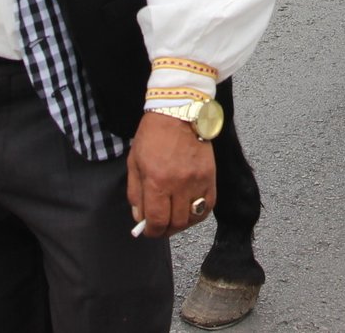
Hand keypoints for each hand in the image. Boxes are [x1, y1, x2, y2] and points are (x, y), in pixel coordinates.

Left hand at [127, 111, 215, 237]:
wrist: (178, 112)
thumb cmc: (153, 136)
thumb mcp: (134, 163)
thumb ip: (136, 193)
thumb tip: (140, 218)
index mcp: (156, 181)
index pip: (156, 221)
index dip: (151, 232)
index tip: (148, 231)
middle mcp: (179, 184)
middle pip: (176, 223)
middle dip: (165, 230)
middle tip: (160, 227)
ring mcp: (197, 180)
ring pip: (193, 218)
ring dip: (182, 224)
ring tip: (174, 219)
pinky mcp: (210, 175)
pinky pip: (209, 205)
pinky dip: (199, 213)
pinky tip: (190, 210)